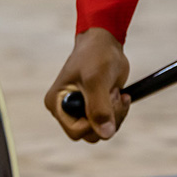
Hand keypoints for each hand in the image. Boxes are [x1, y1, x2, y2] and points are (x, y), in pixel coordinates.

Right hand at [45, 27, 130, 142]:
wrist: (104, 42)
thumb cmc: (95, 55)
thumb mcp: (96, 80)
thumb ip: (99, 108)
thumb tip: (105, 133)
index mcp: (57, 103)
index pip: (76, 132)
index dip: (95, 123)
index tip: (105, 100)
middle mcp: (66, 110)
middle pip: (91, 134)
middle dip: (107, 117)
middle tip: (113, 95)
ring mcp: (80, 110)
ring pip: (102, 131)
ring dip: (115, 114)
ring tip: (115, 92)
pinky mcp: (94, 108)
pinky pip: (109, 123)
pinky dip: (119, 112)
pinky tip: (120, 94)